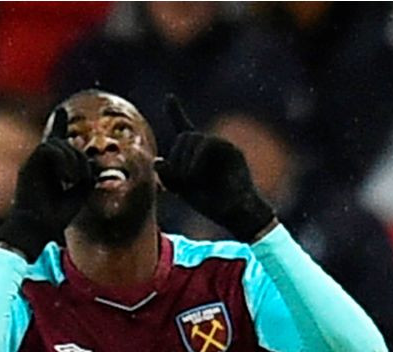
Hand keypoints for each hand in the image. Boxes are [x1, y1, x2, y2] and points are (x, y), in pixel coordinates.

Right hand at [0, 108, 93, 261]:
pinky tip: (66, 178)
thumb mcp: (79, 194)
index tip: (61, 111)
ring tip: (74, 180)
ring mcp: (33, 164)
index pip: (54, 141)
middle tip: (81, 179)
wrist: (36, 229)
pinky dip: (62, 160)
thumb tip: (94, 166)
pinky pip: (48, 149)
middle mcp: (39, 164)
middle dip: (79, 157)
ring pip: (57, 144)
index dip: (58, 125)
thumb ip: (86, 177)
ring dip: (72, 159)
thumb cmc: (55, 217)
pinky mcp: (28, 166)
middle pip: (63, 143)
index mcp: (50, 169)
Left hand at [154, 95, 275, 241]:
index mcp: (196, 153)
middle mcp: (210, 146)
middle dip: (176, 157)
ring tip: (190, 180)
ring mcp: (223, 147)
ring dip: (185, 161)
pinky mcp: (232, 151)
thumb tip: (157, 161)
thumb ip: (169, 176)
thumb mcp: (182, 190)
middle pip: (184, 136)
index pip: (184, 127)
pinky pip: (208, 143)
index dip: (176, 112)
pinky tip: (196, 176)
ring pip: (194, 138)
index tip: (169, 97)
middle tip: (180, 180)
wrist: (235, 214)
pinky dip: (196, 160)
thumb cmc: (210, 202)